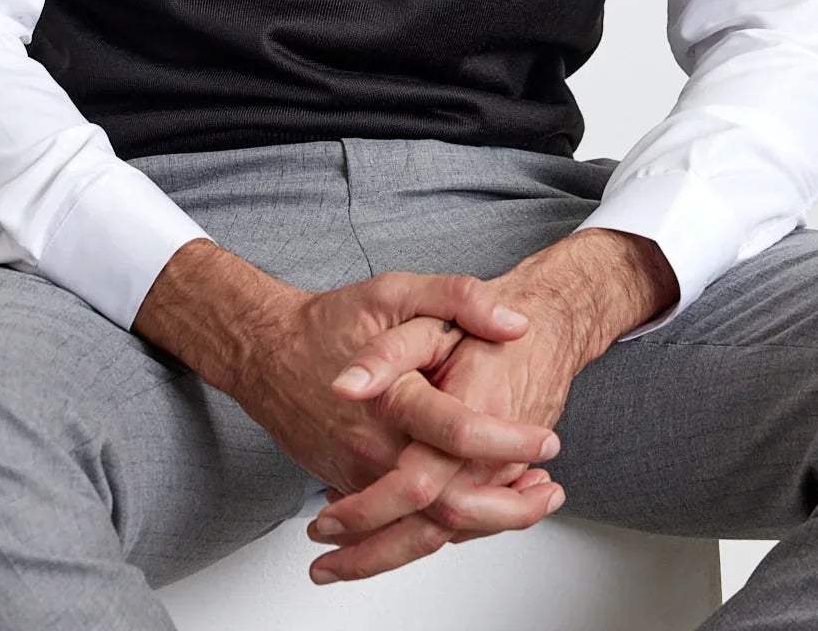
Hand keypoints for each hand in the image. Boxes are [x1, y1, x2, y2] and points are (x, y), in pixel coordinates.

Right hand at [228, 268, 563, 561]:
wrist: (267, 352)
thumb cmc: (332, 320)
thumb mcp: (396, 291)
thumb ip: (457, 297)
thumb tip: (513, 321)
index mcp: (393, 396)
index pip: (458, 431)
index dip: (510, 440)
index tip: (547, 440)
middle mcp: (375, 446)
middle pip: (447, 502)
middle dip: (508, 508)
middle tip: (550, 492)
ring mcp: (361, 474)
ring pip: (426, 526)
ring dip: (486, 525)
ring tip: (531, 506)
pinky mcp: (352, 487)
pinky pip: (402, 523)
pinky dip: (449, 525)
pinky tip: (485, 511)